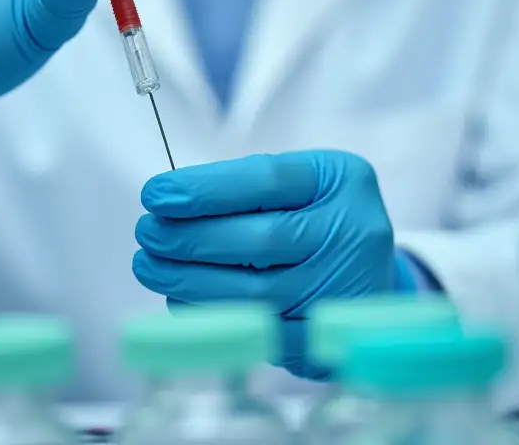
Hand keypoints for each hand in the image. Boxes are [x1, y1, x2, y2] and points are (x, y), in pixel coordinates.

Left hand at [132, 150, 414, 377]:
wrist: (370, 272)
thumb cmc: (316, 216)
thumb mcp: (299, 182)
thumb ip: (245, 186)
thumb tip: (170, 201)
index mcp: (342, 181)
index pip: (267, 181)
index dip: (205, 189)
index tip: (155, 194)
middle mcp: (353, 234)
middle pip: (261, 240)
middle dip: (191, 238)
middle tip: (148, 233)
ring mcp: (344, 289)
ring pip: (255, 292)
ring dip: (190, 281)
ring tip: (150, 265)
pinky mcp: (327, 337)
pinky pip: (260, 333)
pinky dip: (211, 317)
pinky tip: (179, 301)